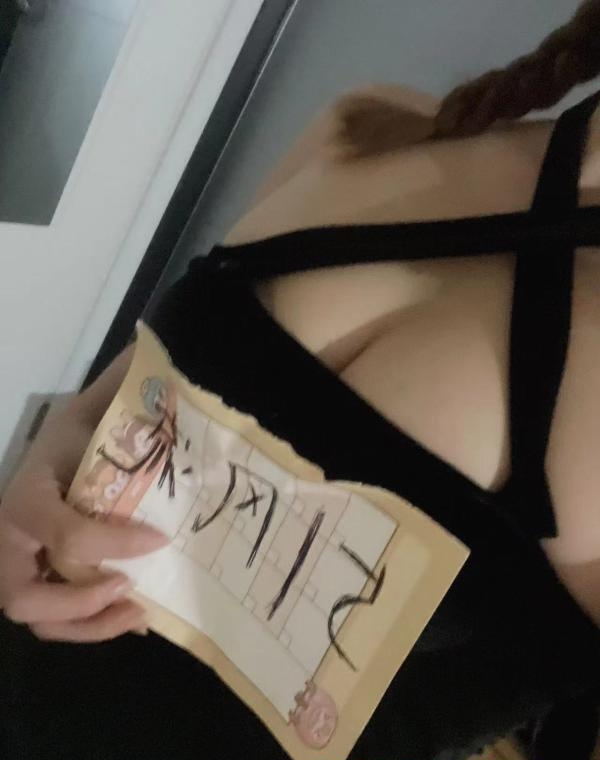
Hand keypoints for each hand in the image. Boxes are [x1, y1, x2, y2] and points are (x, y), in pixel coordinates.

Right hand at [0, 462, 168, 641]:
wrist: (59, 447)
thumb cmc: (78, 446)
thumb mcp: (92, 448)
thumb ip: (120, 478)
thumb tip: (169, 505)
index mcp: (25, 502)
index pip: (67, 535)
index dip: (117, 544)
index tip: (160, 540)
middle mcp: (8, 544)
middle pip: (25, 599)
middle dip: (81, 604)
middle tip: (128, 586)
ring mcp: (15, 570)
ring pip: (38, 620)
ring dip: (91, 627)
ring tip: (137, 615)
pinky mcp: (32, 584)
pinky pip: (53, 620)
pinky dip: (92, 626)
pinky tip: (130, 618)